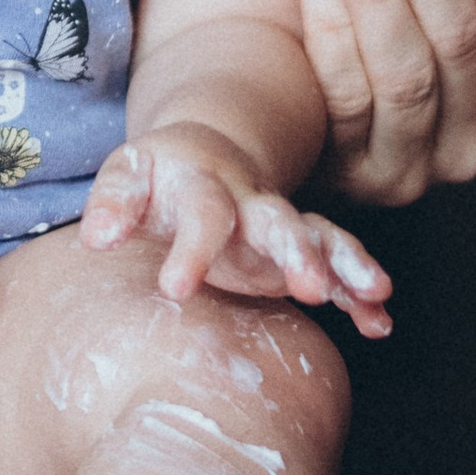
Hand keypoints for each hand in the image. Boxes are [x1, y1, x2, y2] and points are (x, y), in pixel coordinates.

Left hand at [81, 125, 393, 333]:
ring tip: (376, 292)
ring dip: (347, 265)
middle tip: (310, 288)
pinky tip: (379, 323)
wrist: (202, 152)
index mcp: (204, 184)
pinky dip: (360, 292)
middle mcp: (250, 203)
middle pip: (279, 221)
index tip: (176, 289)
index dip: (192, 250)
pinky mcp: (297, 248)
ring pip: (321, 238)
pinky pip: (338, 264)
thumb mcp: (128, 175)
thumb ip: (113, 202)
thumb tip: (96, 236)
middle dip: (298, 252)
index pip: (202, 213)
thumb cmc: (158, 175)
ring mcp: (279, 225)